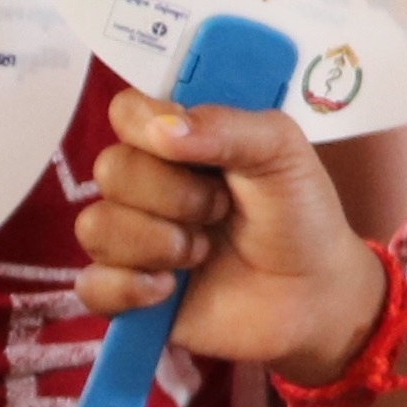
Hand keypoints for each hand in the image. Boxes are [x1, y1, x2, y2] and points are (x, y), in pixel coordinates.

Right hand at [80, 92, 389, 381]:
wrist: (314, 295)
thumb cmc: (299, 215)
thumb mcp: (282, 152)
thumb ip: (227, 126)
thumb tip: (162, 129)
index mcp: (178, 142)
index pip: (127, 112)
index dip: (146, 125)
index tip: (186, 148)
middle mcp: (146, 186)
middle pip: (110, 169)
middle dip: (172, 195)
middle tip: (219, 211)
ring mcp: (132, 241)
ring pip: (95, 227)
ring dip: (156, 243)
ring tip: (202, 254)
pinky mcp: (126, 294)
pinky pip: (92, 286)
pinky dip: (130, 288)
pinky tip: (169, 290)